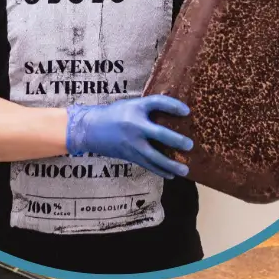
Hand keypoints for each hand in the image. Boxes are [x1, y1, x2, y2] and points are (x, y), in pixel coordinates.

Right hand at [65, 95, 193, 178]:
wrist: (90, 129)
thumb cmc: (115, 115)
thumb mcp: (131, 105)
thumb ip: (149, 108)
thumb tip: (175, 110)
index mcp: (136, 108)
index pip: (158, 103)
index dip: (173, 105)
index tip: (187, 111)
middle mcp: (135, 126)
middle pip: (160, 134)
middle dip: (176, 140)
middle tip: (189, 145)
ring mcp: (132, 143)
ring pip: (154, 157)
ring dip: (171, 165)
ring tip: (185, 171)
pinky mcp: (130, 155)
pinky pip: (147, 165)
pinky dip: (160, 171)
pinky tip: (171, 175)